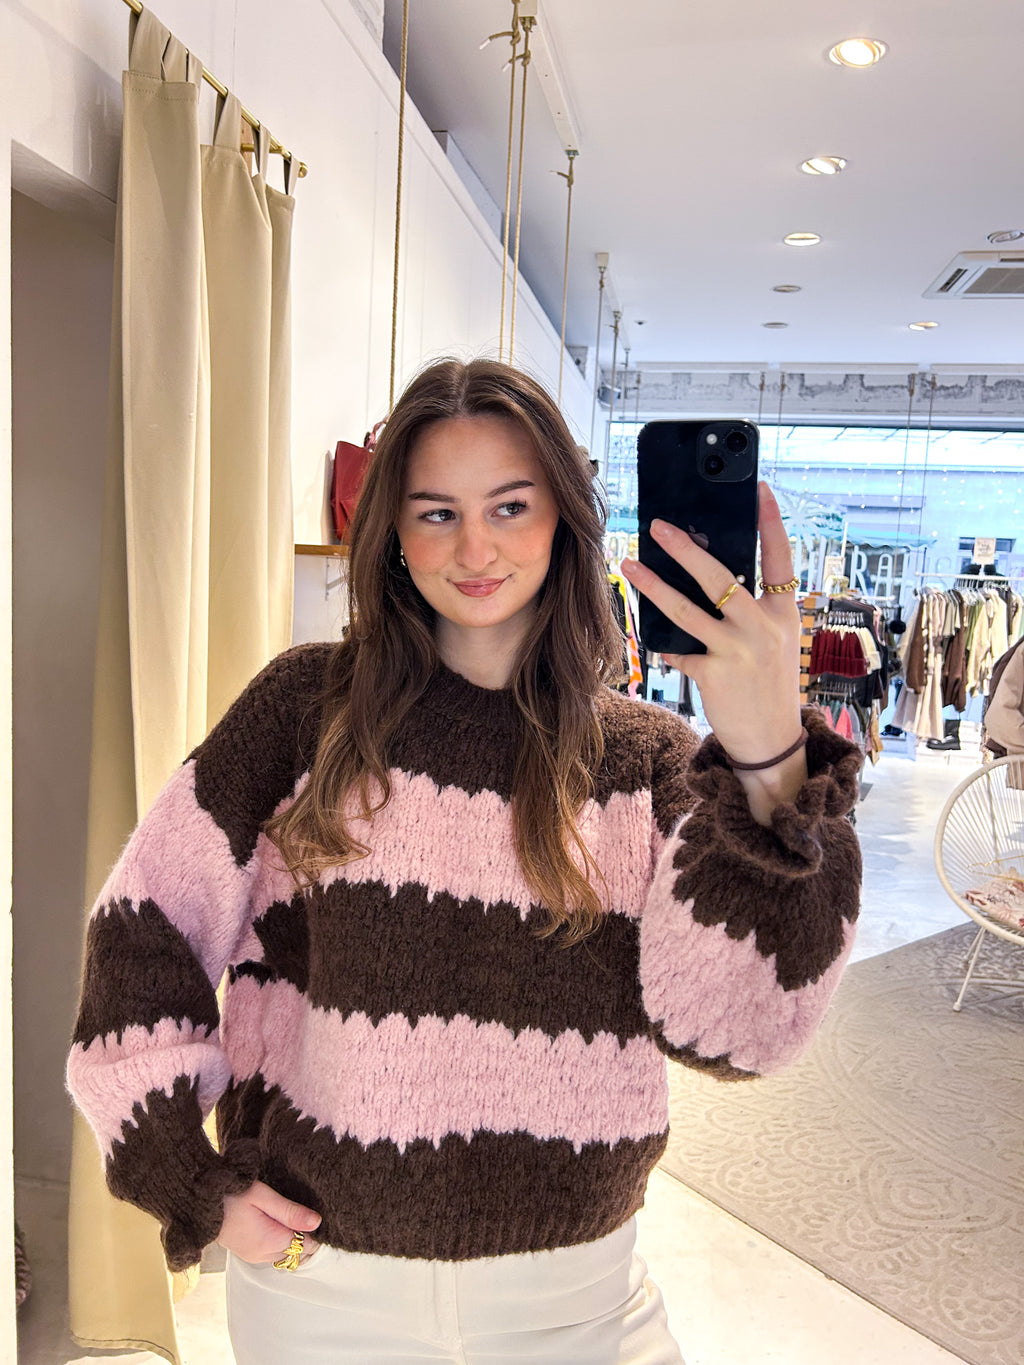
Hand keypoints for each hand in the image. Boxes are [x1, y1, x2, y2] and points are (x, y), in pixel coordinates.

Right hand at [217, 1179, 321, 1264]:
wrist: (201, 1202)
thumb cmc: (231, 1194)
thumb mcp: (263, 1196)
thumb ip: (290, 1211)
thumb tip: (317, 1222)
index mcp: (269, 1241)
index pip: (307, 1246)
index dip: (314, 1231)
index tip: (313, 1213)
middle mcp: (262, 1255)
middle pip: (298, 1254)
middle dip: (305, 1236)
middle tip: (302, 1213)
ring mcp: (254, 1256)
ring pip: (285, 1255)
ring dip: (292, 1240)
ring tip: (288, 1216)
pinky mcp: (248, 1253)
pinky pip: (272, 1253)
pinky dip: (280, 1242)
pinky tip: (276, 1223)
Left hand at [621, 482, 805, 821]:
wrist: (771, 740)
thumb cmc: (768, 684)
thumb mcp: (774, 642)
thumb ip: (750, 610)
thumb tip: (708, 576)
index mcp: (784, 613)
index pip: (781, 557)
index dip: (771, 521)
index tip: (759, 489)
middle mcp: (762, 627)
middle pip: (720, 576)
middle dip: (685, 548)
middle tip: (659, 526)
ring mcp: (737, 650)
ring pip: (685, 609)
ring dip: (652, 585)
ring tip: (629, 566)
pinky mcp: (712, 674)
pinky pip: (678, 649)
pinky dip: (665, 643)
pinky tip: (654, 637)